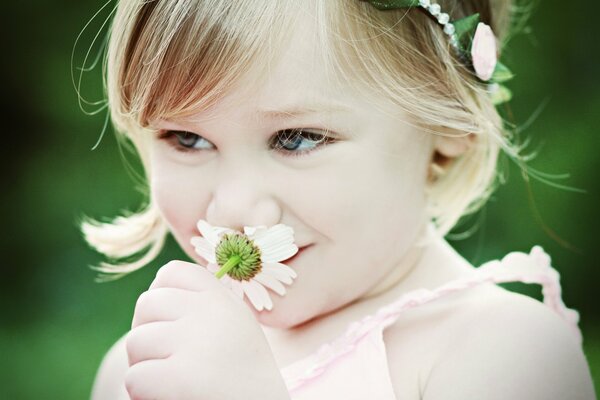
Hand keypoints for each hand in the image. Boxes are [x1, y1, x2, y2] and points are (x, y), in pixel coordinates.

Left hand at [124, 260, 289, 399]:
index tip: (171, 322)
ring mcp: (195, 342)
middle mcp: (211, 312)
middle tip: (168, 358)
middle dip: (147, 333)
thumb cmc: (242, 375)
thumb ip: (203, 303)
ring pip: (136, 341)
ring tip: (173, 381)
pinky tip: (172, 396)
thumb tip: (157, 288)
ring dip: (145, 365)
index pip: (171, 272)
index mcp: (223, 298)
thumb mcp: (234, 325)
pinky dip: (146, 394)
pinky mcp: (180, 377)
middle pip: (146, 304)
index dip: (160, 295)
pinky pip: (135, 377)